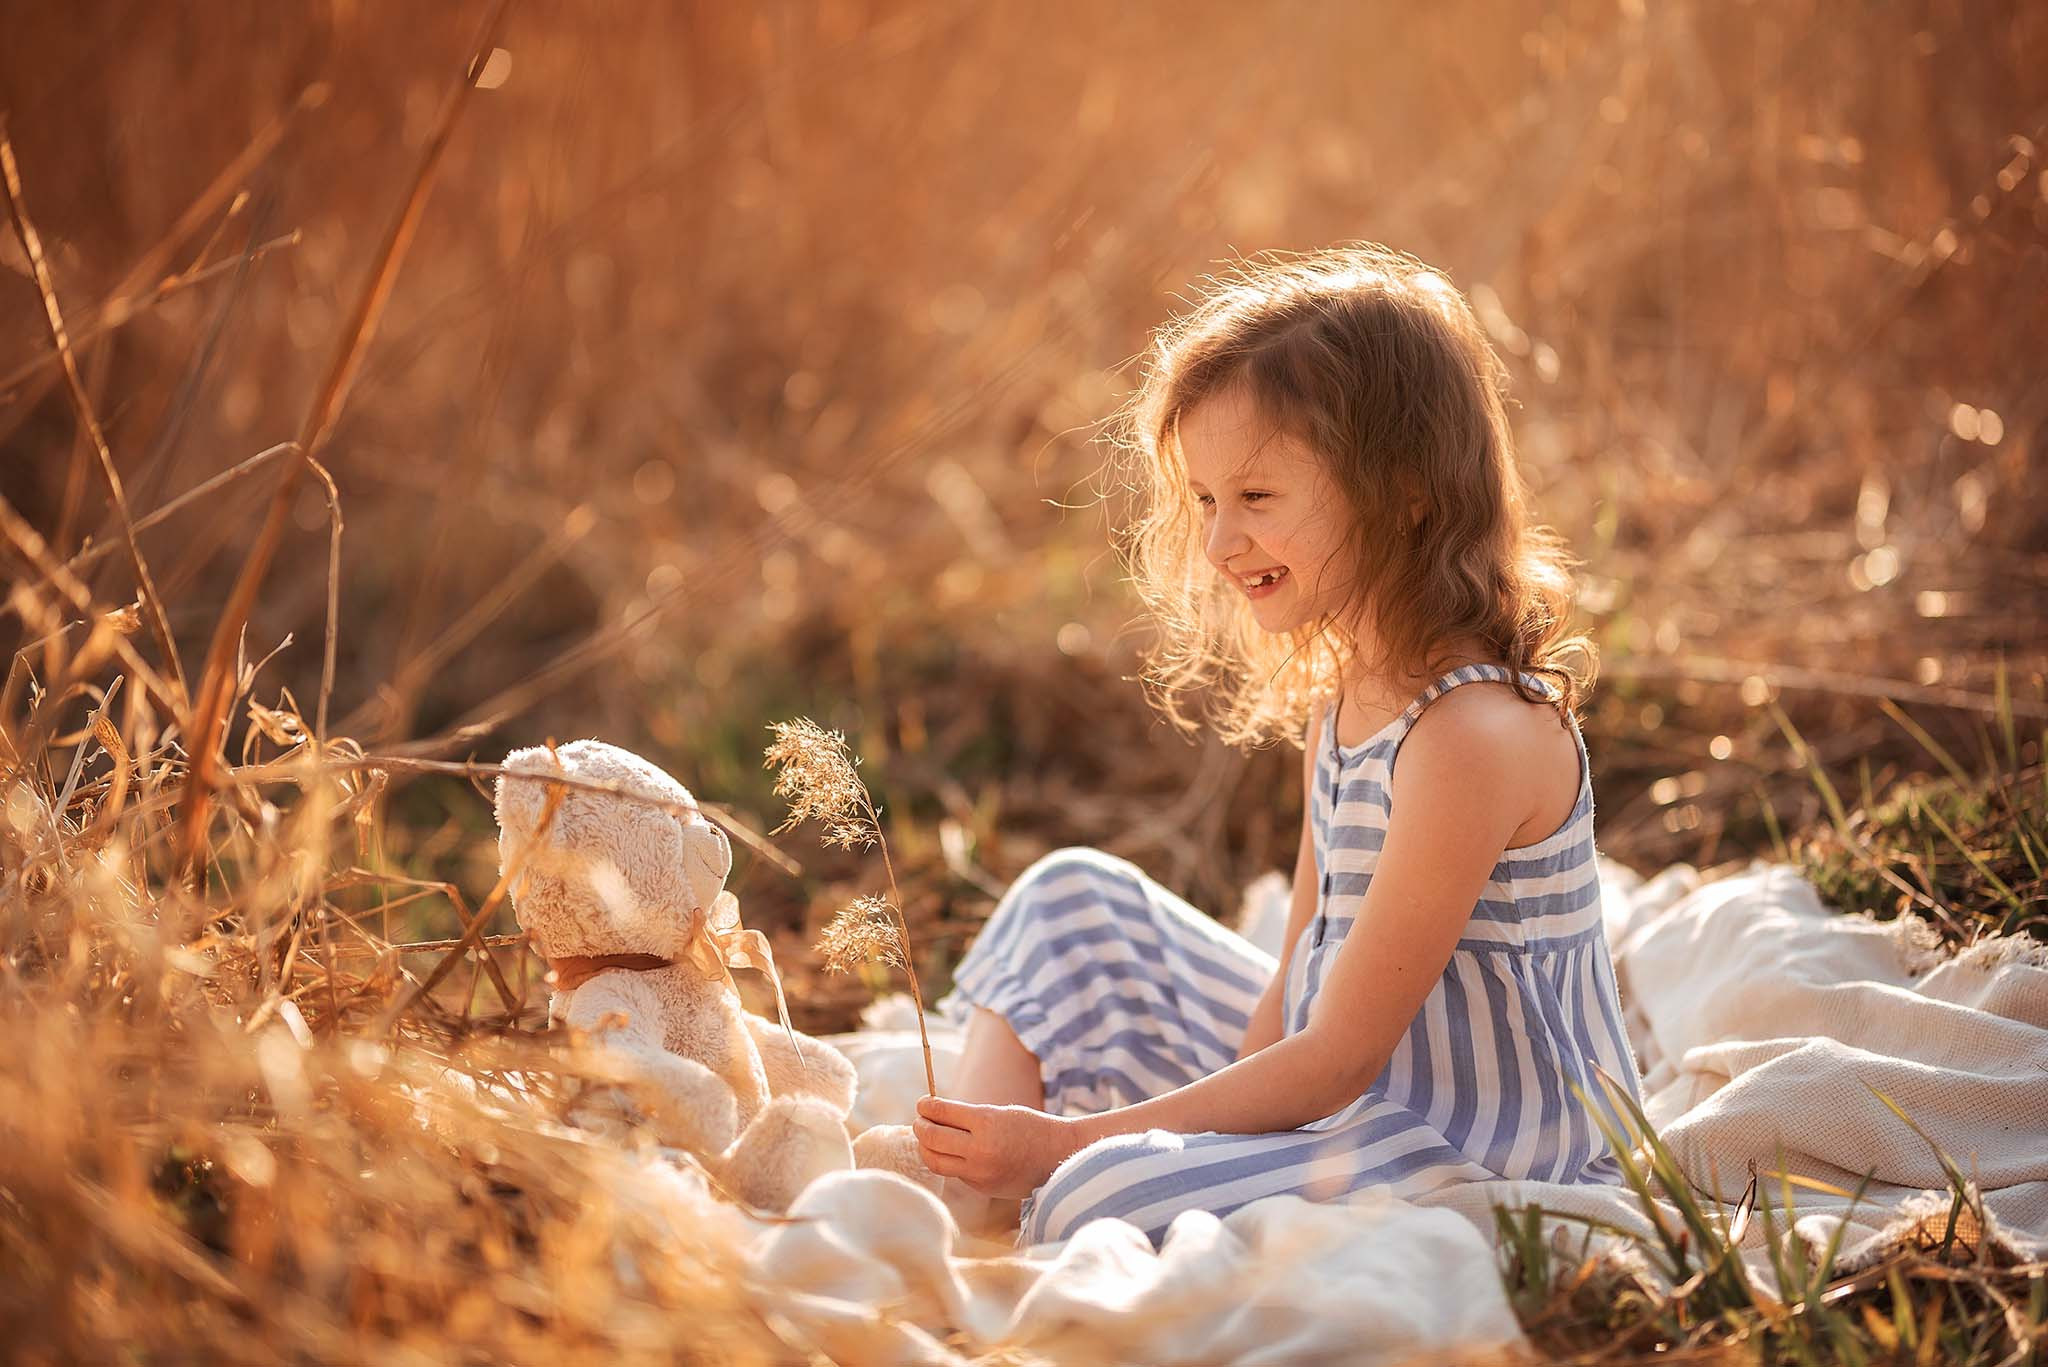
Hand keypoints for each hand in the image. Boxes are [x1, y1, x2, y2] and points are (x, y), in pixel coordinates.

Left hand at [912, 1095, 1084, 1198]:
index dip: (926, 1106)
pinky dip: (948, 1160)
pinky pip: (954, 1172)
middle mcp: (980, 1149)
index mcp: (986, 1123)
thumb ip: (968, 1117)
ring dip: (926, 1147)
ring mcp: (980, 1172)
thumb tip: (933, 1116)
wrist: (1060, 1156)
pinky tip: (951, 1152)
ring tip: (928, 1138)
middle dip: (920, 1126)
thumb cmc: (1030, 1128)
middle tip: (920, 1120)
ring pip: (935, 1161)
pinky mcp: (982, 1187)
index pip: (942, 1112)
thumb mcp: (1000, 1113)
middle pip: (931, 1138)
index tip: (922, 1103)